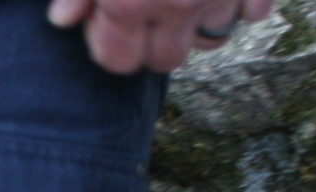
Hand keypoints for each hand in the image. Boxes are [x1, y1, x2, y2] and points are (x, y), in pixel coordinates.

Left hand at [46, 0, 274, 73]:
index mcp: (128, 1)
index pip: (118, 62)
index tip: (105, 18)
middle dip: (151, 43)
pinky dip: (244, 6)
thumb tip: (62, 21)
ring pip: (210, 40)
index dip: (108, 43)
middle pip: (164, 60)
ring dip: (196, 27)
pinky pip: (254, 12)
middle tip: (144, 10)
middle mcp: (175, 6)